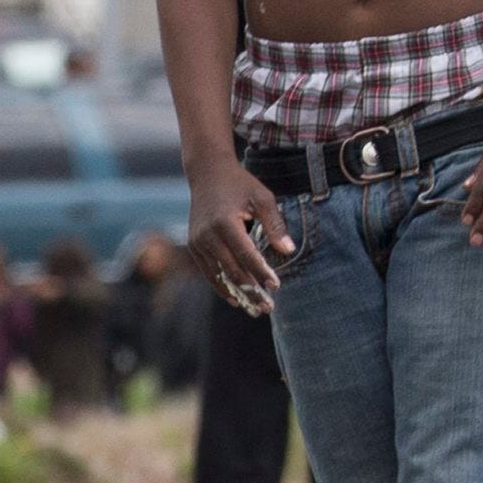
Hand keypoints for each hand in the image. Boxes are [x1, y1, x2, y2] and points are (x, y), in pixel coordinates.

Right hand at [187, 162, 292, 314]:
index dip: (261, 272)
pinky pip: (208, 271)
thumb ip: (275, 224)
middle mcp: (207, 235)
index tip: (275, 286)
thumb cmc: (240, 184)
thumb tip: (288, 250)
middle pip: (232, 270)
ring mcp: (197, 241)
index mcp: (225, 222)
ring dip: (237, 293)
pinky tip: (235, 298)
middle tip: (268, 307)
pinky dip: (221, 286)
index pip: (246, 255)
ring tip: (254, 309)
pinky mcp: (193, 245)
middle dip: (251, 290)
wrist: (207, 173)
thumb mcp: (262, 198)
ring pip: (218, 275)